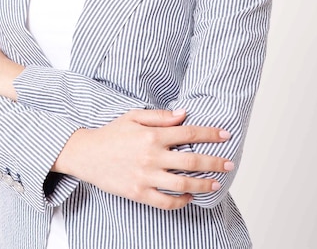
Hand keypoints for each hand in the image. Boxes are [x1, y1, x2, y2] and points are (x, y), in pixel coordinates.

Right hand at [54, 108, 233, 209]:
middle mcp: (151, 156)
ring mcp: (146, 177)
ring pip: (183, 184)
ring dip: (203, 185)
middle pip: (192, 161)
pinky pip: (166, 202)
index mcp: (152, 135)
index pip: (189, 134)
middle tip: (230, 164)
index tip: (226, 136)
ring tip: (216, 184)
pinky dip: (181, 201)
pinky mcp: (139, 193)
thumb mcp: (133, 116)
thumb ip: (160, 116)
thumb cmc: (111, 133)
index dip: (210, 134)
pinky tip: (189, 196)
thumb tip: (184, 114)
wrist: (86, 154)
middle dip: (215, 162)